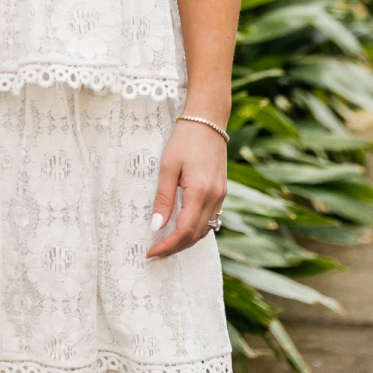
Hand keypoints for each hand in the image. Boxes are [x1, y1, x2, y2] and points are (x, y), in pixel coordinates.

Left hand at [146, 122, 226, 259]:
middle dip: (175, 248)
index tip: (151, 253)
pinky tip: (183, 227)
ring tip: (166, 244)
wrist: (208, 119)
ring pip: (205, 229)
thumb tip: (156, 226)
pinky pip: (211, 218)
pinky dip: (196, 228)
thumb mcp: (167, 167)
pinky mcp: (222, 191)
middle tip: (155, 253)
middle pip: (195, 235)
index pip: (183, 231)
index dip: (167, 246)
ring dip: (186, 240)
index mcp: (200, 193)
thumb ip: (163, 199)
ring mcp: (221, 195)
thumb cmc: (185, 139)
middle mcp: (214, 198)